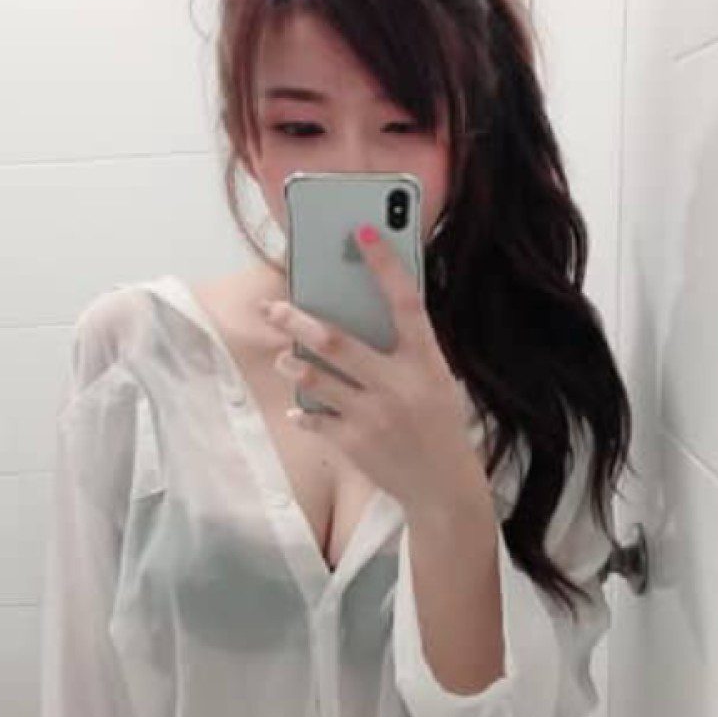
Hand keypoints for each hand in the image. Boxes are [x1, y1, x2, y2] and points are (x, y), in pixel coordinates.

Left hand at [261, 224, 488, 511]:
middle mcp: (400, 384)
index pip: (405, 301)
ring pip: (315, 378)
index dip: (384, 262)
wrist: (444, 487)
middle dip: (297, 321)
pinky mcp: (354, 444)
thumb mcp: (435, 381)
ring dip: (291, 364)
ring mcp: (374, 415)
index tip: (362, 229)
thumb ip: (405, 351)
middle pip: (337, 341)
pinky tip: (298, 410)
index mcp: (426, 361)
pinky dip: (303, 412)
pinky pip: (314, 419)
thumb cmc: (438, 425)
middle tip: (273, 308)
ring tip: (283, 357)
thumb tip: (360, 315)